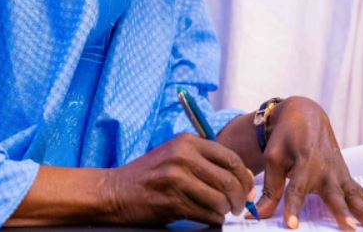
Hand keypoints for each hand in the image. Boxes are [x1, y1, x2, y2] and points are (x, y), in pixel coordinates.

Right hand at [107, 133, 254, 224]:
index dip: (244, 177)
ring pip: (220, 200)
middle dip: (239, 198)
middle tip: (237, 207)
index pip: (231, 158)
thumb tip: (244, 179)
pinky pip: (206, 215)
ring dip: (225, 211)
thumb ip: (206, 162)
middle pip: (229, 180)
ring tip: (220, 212)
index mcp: (187, 142)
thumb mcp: (176, 156)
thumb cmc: (149, 174)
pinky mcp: (172, 202)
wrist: (116, 191)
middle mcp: (183, 157)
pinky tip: (207, 217)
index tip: (246, 189)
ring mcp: (176, 179)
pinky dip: (213, 220)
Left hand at [257, 97, 362, 229]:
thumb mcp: (273, 158)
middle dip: (341, 212)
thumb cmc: (286, 137)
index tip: (291, 225)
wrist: (305, 115)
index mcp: (303, 162)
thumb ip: (270, 187)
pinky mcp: (346, 175)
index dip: (293, 208)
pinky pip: (362, 192)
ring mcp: (339, 173)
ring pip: (353, 196)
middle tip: (350, 228)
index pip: (296, 190)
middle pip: (333, 195)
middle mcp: (325, 169)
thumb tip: (258, 213)